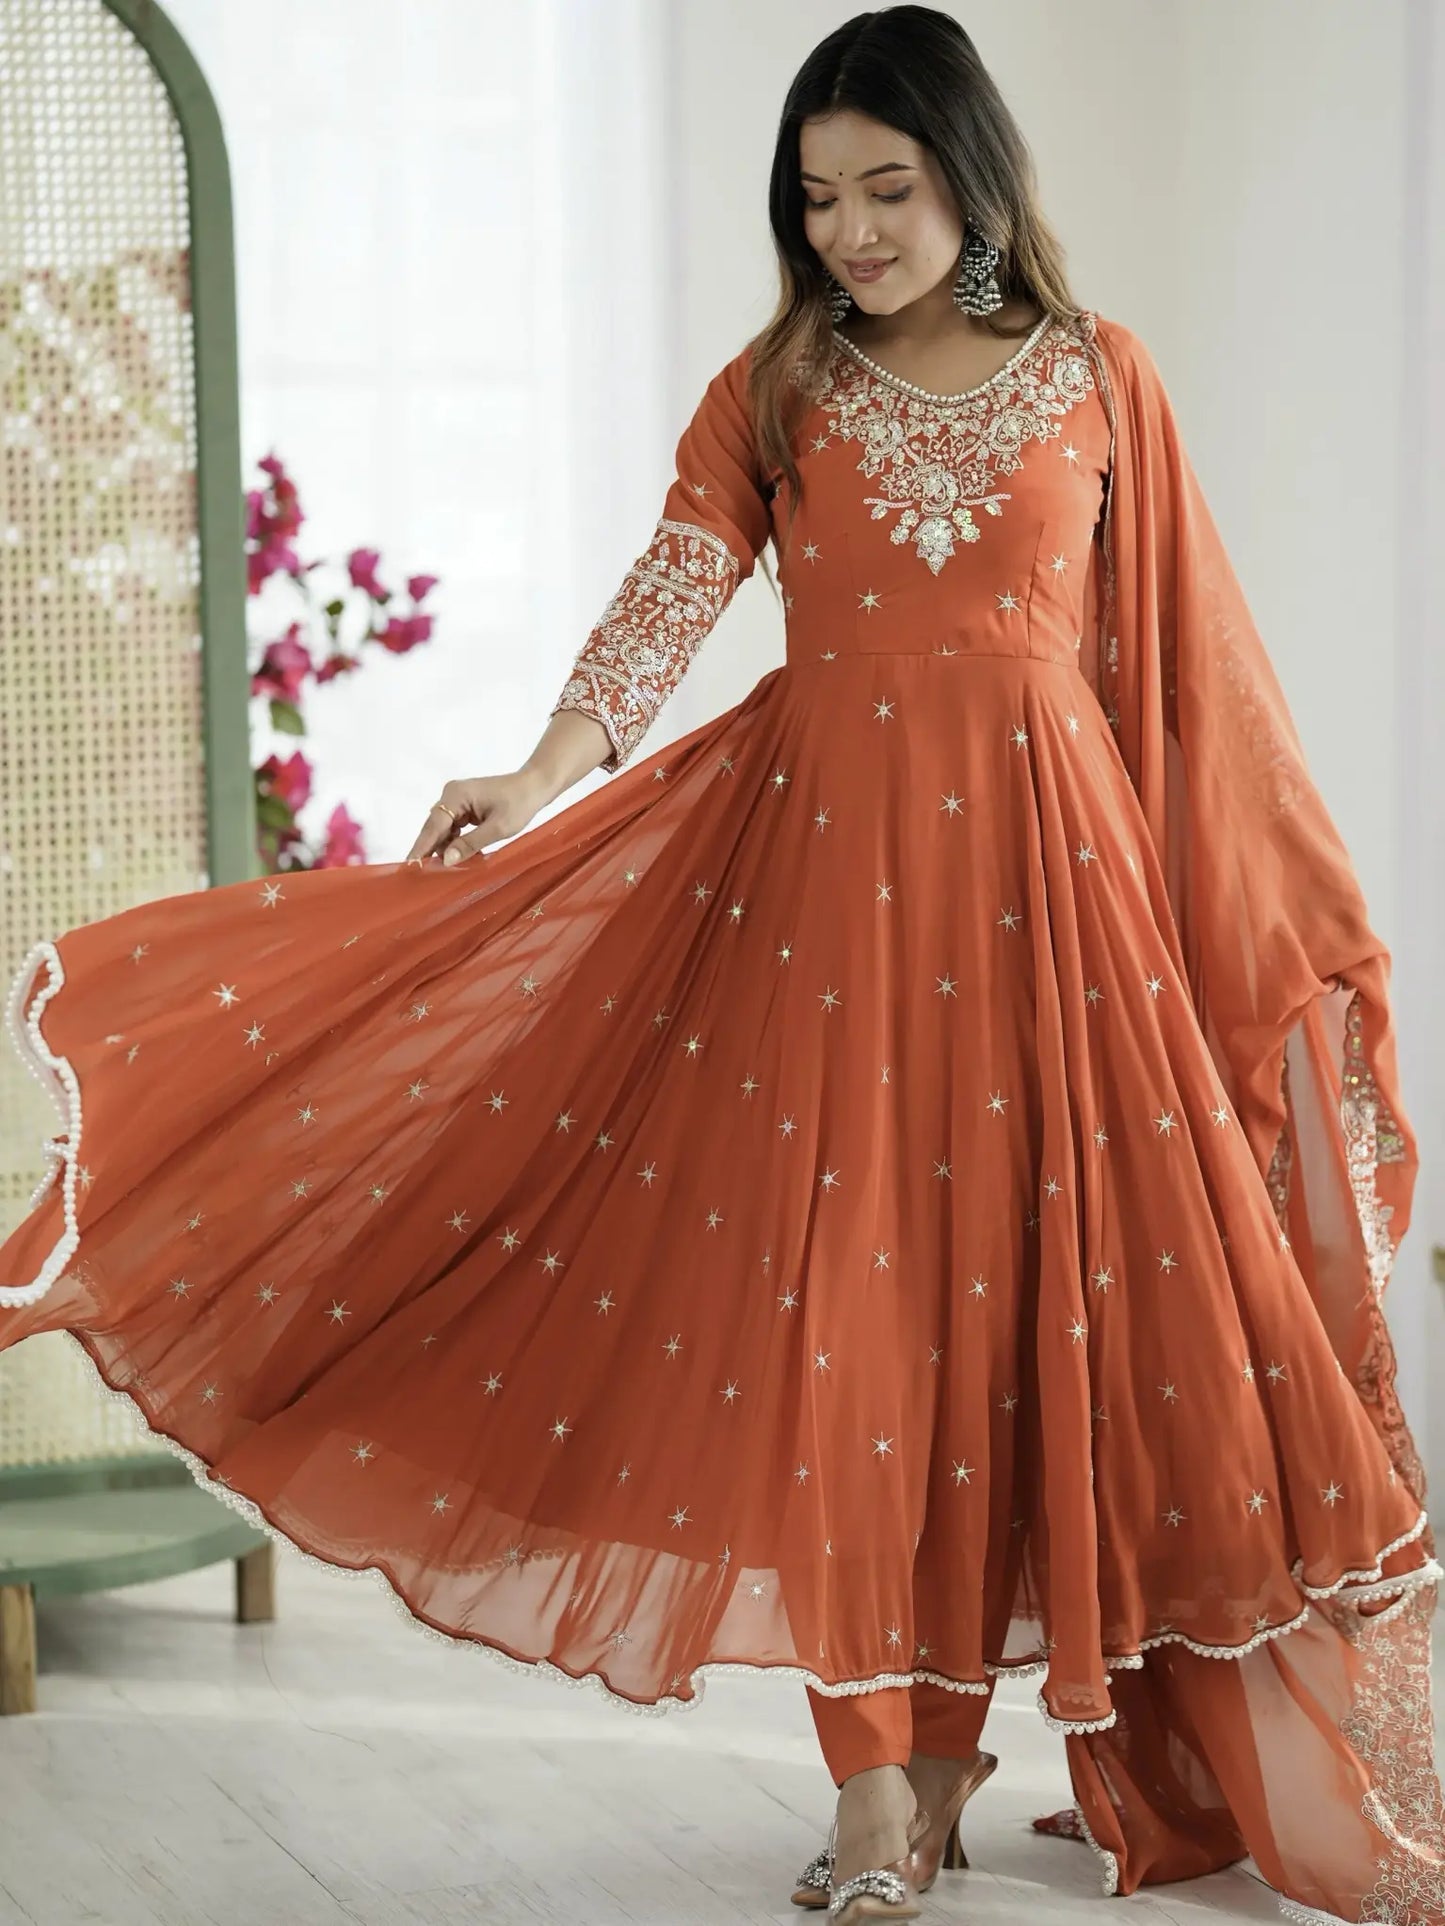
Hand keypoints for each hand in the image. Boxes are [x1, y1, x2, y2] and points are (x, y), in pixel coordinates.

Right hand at [405, 772, 547, 865]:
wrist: (534, 786)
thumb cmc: (520, 804)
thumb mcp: (498, 828)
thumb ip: (471, 844)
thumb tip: (446, 860)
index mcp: (456, 795)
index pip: (434, 825)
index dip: (422, 847)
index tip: (409, 867)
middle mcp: (451, 795)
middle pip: (434, 828)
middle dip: (431, 850)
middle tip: (424, 876)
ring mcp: (456, 800)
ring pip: (442, 830)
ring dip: (445, 849)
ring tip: (444, 871)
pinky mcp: (463, 808)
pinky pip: (452, 829)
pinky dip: (455, 843)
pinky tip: (459, 857)